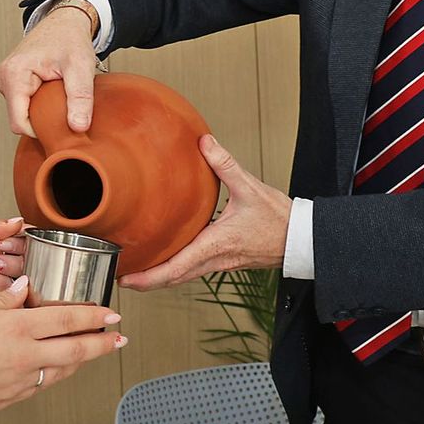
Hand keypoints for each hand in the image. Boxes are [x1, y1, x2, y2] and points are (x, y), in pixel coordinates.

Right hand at [0, 3, 97, 135]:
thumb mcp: (81, 67)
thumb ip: (80, 98)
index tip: (61, 123)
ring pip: (20, 112)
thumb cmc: (70, 38)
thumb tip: (78, 127)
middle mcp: (3, 76)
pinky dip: (37, 103)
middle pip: (19, 118)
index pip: (19, 123)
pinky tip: (49, 90)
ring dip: (40, 110)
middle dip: (42, 118)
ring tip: (57, 92)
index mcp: (14, 74)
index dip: (41, 130)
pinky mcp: (9, 81)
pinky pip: (22, 104)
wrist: (65, 21)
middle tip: (63, 102)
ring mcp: (3, 79)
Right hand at [0, 275, 126, 423]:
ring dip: (82, 360)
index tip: (111, 313)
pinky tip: (57, 368)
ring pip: (63, 369)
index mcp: (18, 328)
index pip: (67, 318)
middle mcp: (26, 355)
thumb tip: (23, 287)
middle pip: (77, 349)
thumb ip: (3, 297)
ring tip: (92, 351)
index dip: (94, 315)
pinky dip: (56, 373)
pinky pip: (43, 384)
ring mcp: (21, 380)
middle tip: (119, 338)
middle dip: (103, 343)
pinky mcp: (12, 397)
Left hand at [118, 135, 291, 289]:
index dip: (149, 276)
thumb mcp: (250, 187)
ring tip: (138, 271)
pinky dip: (176, 269)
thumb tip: (204, 142)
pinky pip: (194, 269)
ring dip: (161, 277)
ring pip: (184, 276)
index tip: (128, 279)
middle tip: (122, 278)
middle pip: (174, 278)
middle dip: (147, 281)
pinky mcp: (225, 261)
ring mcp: (220, 263)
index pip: (176, 267)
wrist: (301, 238)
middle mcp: (215, 259)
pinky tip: (169, 258)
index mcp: (216, 244)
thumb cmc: (279, 219)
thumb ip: (225, 164)